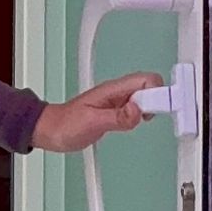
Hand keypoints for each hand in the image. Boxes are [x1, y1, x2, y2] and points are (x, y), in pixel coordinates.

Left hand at [31, 73, 156, 153]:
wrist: (49, 130)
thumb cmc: (65, 124)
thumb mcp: (92, 123)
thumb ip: (117, 118)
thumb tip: (137, 111)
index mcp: (112, 89)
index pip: (146, 80)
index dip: (158, 93)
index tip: (162, 107)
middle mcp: (116, 92)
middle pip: (149, 87)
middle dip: (157, 100)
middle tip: (151, 116)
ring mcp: (116, 101)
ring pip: (144, 98)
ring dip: (150, 108)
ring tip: (144, 121)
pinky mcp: (115, 112)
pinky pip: (135, 109)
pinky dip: (141, 115)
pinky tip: (136, 124)